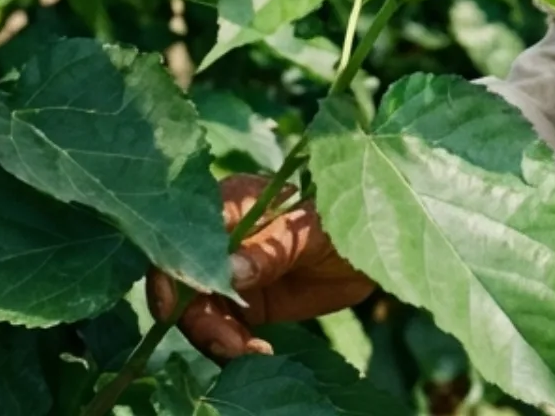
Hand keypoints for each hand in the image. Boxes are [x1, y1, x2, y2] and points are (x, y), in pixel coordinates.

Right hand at [147, 173, 374, 358]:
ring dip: (217, 337)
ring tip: (251, 351)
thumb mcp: (318, 231)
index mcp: (237, 201)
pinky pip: (223, 329)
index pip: (188, 229)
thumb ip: (274, 248)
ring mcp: (234, 270)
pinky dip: (233, 347)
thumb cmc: (355, 217)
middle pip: (185, 277)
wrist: (381, 249)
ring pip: (199, 309)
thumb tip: (229, 271)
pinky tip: (260, 352)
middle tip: (229, 343)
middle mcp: (226, 235)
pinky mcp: (247, 300)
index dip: (174, 265)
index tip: (176, 304)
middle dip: (198, 316)